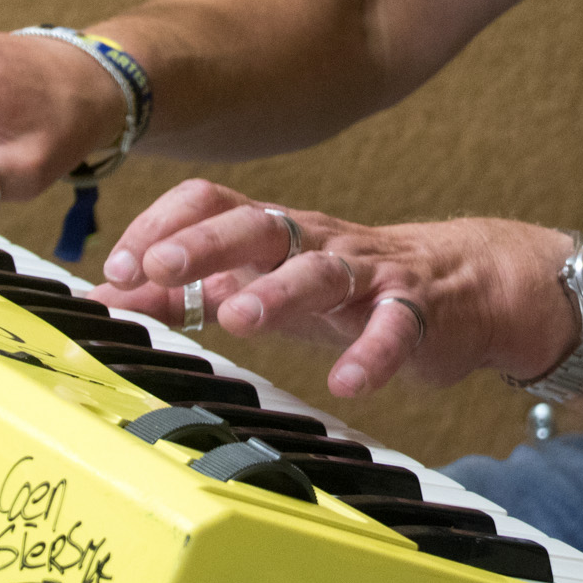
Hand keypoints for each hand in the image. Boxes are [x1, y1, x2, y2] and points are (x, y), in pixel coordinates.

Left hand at [89, 178, 579, 398]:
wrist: (467, 283)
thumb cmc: (348, 288)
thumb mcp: (268, 285)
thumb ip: (194, 292)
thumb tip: (115, 295)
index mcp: (275, 231)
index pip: (212, 201)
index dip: (162, 225)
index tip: (117, 267)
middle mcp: (316, 240)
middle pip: (258, 224)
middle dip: (203, 243)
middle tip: (158, 268)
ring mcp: (369, 273)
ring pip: (321, 269)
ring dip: (278, 290)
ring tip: (239, 317)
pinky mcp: (416, 310)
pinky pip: (395, 327)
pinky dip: (370, 354)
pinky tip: (348, 382)